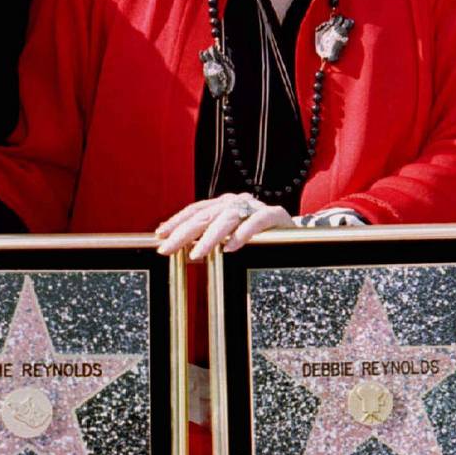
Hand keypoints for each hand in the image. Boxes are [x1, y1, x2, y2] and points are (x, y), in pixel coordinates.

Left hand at [155, 193, 293, 259]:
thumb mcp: (230, 237)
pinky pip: (257, 222)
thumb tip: (182, 250)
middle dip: (183, 232)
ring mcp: (255, 206)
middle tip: (166, 248)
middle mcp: (236, 201)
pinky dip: (244, 234)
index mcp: (223, 204)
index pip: (195, 210)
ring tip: (196, 253)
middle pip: (205, 215)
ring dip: (210, 238)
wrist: (295, 235)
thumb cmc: (259, 238)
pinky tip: (232, 247)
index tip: (160, 234)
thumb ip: (209, 239)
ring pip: (228, 219)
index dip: (177, 221)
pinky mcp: (275, 214)